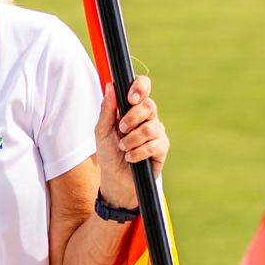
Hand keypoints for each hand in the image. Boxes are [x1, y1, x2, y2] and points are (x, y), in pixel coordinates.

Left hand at [95, 74, 168, 208]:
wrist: (115, 177)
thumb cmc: (109, 152)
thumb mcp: (102, 131)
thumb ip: (107, 110)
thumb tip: (111, 86)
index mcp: (132, 107)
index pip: (142, 86)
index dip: (140, 87)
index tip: (130, 98)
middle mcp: (147, 116)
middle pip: (149, 105)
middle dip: (132, 118)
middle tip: (121, 129)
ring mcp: (156, 131)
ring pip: (151, 127)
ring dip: (132, 139)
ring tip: (123, 148)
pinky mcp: (162, 147)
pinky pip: (154, 144)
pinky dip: (138, 152)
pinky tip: (131, 158)